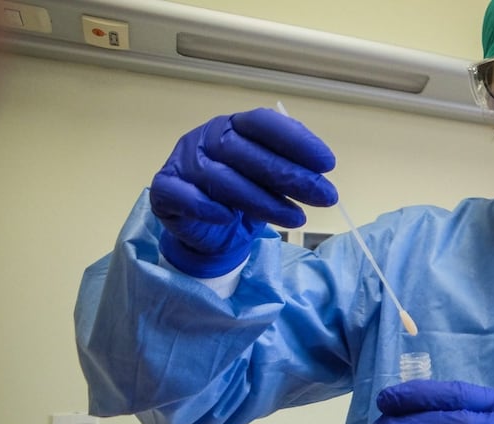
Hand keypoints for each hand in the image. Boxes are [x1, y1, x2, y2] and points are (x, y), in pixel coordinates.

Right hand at [150, 108, 337, 276]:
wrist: (207, 229)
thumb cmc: (241, 195)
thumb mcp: (268, 178)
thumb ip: (288, 165)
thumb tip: (320, 169)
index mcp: (233, 126)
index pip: (263, 122)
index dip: (296, 140)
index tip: (328, 163)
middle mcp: (206, 138)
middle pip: (248, 152)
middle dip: (291, 175)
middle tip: (325, 196)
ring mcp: (183, 162)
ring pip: (223, 179)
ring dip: (264, 201)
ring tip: (297, 219)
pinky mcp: (165, 190)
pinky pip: (186, 197)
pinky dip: (208, 207)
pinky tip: (230, 219)